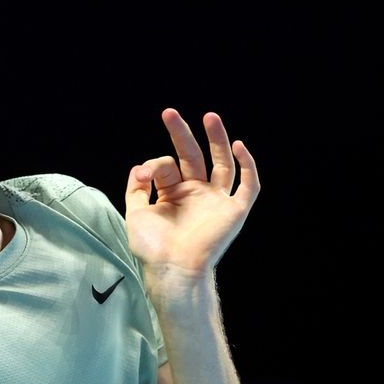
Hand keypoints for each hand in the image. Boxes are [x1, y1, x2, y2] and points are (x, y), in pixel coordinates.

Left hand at [125, 109, 260, 279]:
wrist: (173, 271)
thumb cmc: (154, 249)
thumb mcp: (136, 214)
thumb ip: (136, 189)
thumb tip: (140, 166)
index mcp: (175, 194)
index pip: (167, 166)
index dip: (153, 165)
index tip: (143, 174)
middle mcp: (197, 194)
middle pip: (194, 156)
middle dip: (183, 134)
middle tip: (169, 113)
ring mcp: (216, 201)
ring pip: (222, 164)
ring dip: (218, 140)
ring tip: (210, 116)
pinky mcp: (234, 211)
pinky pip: (248, 185)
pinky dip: (248, 165)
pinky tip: (239, 146)